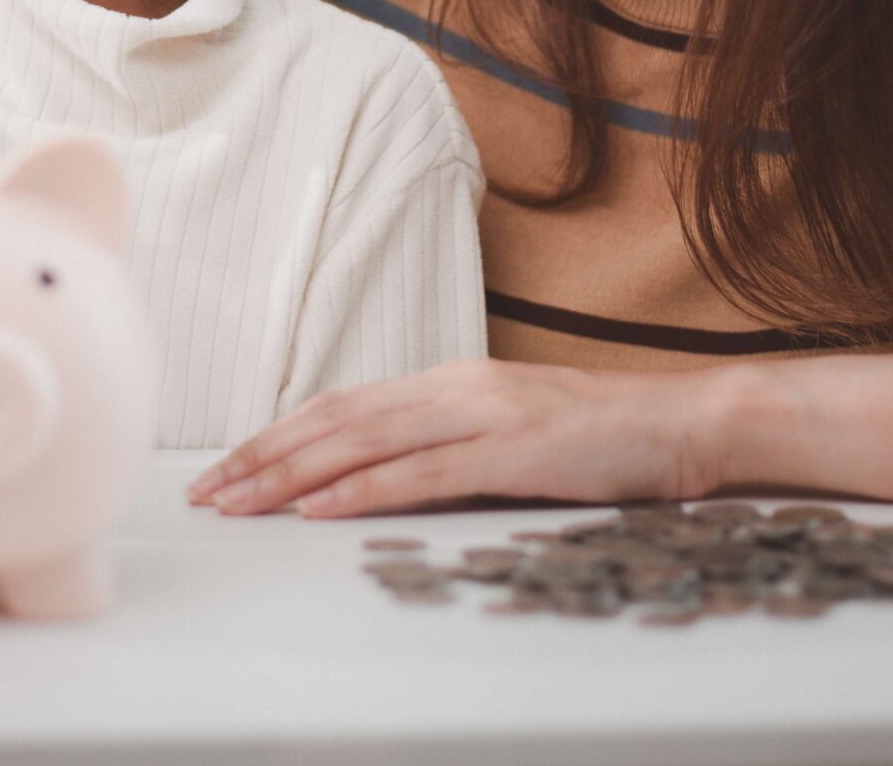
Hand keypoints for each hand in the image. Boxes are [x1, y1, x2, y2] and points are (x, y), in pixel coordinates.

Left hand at [183, 359, 729, 518]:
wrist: (686, 421)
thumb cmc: (603, 435)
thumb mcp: (510, 430)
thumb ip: (450, 445)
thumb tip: (383, 476)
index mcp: (450, 382)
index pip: (341, 407)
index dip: (277, 436)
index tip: (226, 468)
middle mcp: (455, 389)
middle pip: (336, 421)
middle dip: (262, 458)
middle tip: (205, 491)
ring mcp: (484, 416)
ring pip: (364, 443)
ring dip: (293, 476)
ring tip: (240, 502)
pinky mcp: (515, 452)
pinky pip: (424, 473)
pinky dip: (364, 490)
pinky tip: (320, 508)